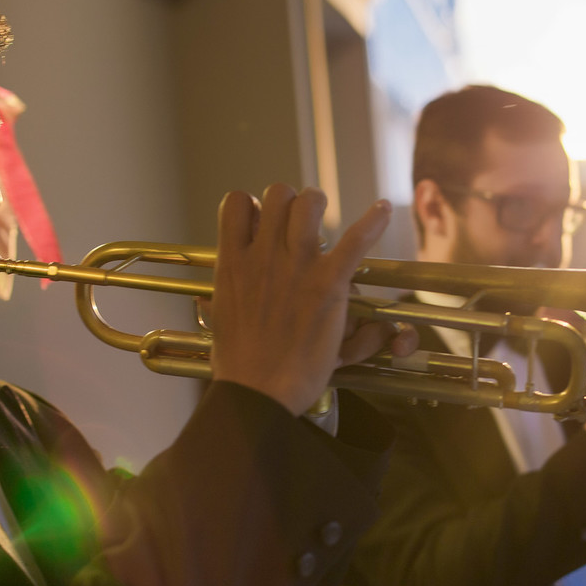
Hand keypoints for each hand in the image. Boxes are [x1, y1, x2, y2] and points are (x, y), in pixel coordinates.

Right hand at [209, 183, 412, 415]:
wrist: (259, 391)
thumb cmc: (239, 366)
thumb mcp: (218, 324)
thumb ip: (215, 304)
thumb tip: (203, 301)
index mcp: (232, 262)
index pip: (237, 203)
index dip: (253, 206)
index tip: (262, 222)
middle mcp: (262, 255)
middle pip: (278, 194)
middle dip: (290, 203)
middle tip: (299, 224)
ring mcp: (296, 266)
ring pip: (309, 203)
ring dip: (318, 206)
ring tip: (325, 219)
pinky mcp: (327, 283)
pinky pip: (354, 239)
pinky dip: (372, 221)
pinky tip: (382, 209)